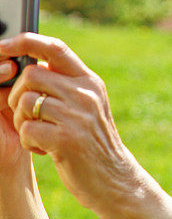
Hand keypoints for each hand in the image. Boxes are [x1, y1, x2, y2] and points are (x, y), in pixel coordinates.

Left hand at [0, 33, 141, 212]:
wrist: (113, 177)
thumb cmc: (92, 141)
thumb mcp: (87, 106)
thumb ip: (66, 84)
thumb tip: (32, 63)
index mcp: (90, 81)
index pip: (55, 48)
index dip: (26, 42)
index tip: (4, 46)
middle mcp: (86, 93)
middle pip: (32, 74)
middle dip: (17, 94)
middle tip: (27, 114)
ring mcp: (78, 115)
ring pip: (26, 102)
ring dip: (22, 121)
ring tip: (38, 134)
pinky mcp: (67, 139)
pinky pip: (27, 130)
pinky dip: (28, 141)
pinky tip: (44, 149)